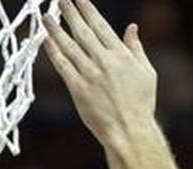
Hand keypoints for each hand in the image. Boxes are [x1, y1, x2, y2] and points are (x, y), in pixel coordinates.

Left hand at [42, 0, 157, 149]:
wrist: (130, 130)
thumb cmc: (141, 104)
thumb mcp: (147, 73)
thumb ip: (137, 48)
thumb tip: (132, 28)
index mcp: (122, 56)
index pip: (101, 26)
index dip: (88, 10)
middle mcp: (105, 62)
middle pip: (83, 31)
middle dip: (70, 13)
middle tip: (60, 0)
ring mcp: (90, 75)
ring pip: (69, 46)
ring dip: (56, 29)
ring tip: (46, 16)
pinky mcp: (78, 89)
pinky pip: (62, 66)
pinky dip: (53, 52)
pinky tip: (45, 40)